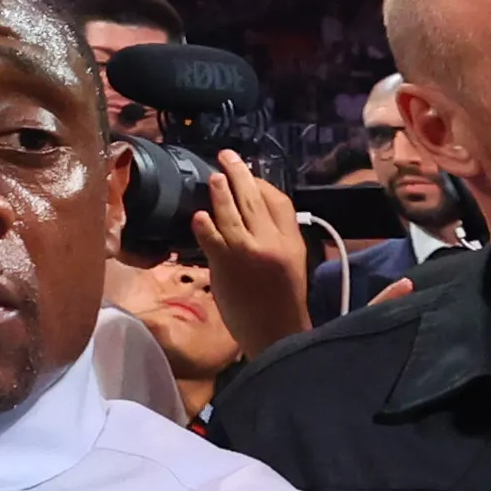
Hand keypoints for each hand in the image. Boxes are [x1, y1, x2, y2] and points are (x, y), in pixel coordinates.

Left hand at [195, 149, 313, 354]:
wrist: (277, 334)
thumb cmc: (282, 301)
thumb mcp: (292, 263)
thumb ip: (277, 237)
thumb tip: (254, 213)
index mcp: (292, 241)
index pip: (279, 201)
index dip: (262, 184)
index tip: (249, 177)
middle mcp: (272, 242)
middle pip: (254, 199)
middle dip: (239, 174)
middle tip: (226, 156)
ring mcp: (248, 253)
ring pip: (232, 213)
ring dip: (220, 192)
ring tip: (212, 177)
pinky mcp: (227, 267)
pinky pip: (213, 239)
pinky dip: (205, 225)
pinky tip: (198, 215)